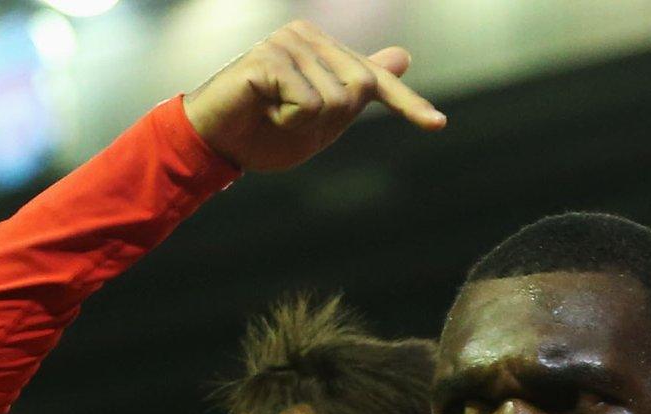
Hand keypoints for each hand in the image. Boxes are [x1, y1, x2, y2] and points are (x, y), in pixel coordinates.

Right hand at [182, 20, 444, 171]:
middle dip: (330, 120)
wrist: (214, 142)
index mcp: (324, 49)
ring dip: (303, 124)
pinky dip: (288, 121)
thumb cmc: (263, 132)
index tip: (437, 125)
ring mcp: (288, 42)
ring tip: (272, 113)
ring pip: (334, 99)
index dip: (407, 105)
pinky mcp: (269, 57)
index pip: (374, 79)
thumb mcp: (321, 119)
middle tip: (288, 119)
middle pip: (358, 90)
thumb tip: (404, 57)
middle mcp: (308, 36)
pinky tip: (262, 110)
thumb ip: (358, 92)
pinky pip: (307, 103)